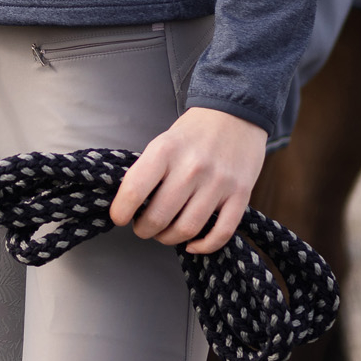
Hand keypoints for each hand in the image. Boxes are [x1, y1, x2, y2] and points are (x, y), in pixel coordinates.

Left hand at [109, 106, 266, 253]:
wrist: (236, 113)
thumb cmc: (193, 131)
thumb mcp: (163, 141)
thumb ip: (149, 170)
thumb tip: (130, 204)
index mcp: (166, 150)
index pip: (135, 190)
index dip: (121, 211)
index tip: (119, 217)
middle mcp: (191, 167)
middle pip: (160, 217)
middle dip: (144, 230)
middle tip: (142, 228)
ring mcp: (218, 183)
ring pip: (187, 229)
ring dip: (169, 239)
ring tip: (164, 234)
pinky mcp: (241, 195)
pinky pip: (221, 233)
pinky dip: (203, 246)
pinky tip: (192, 244)